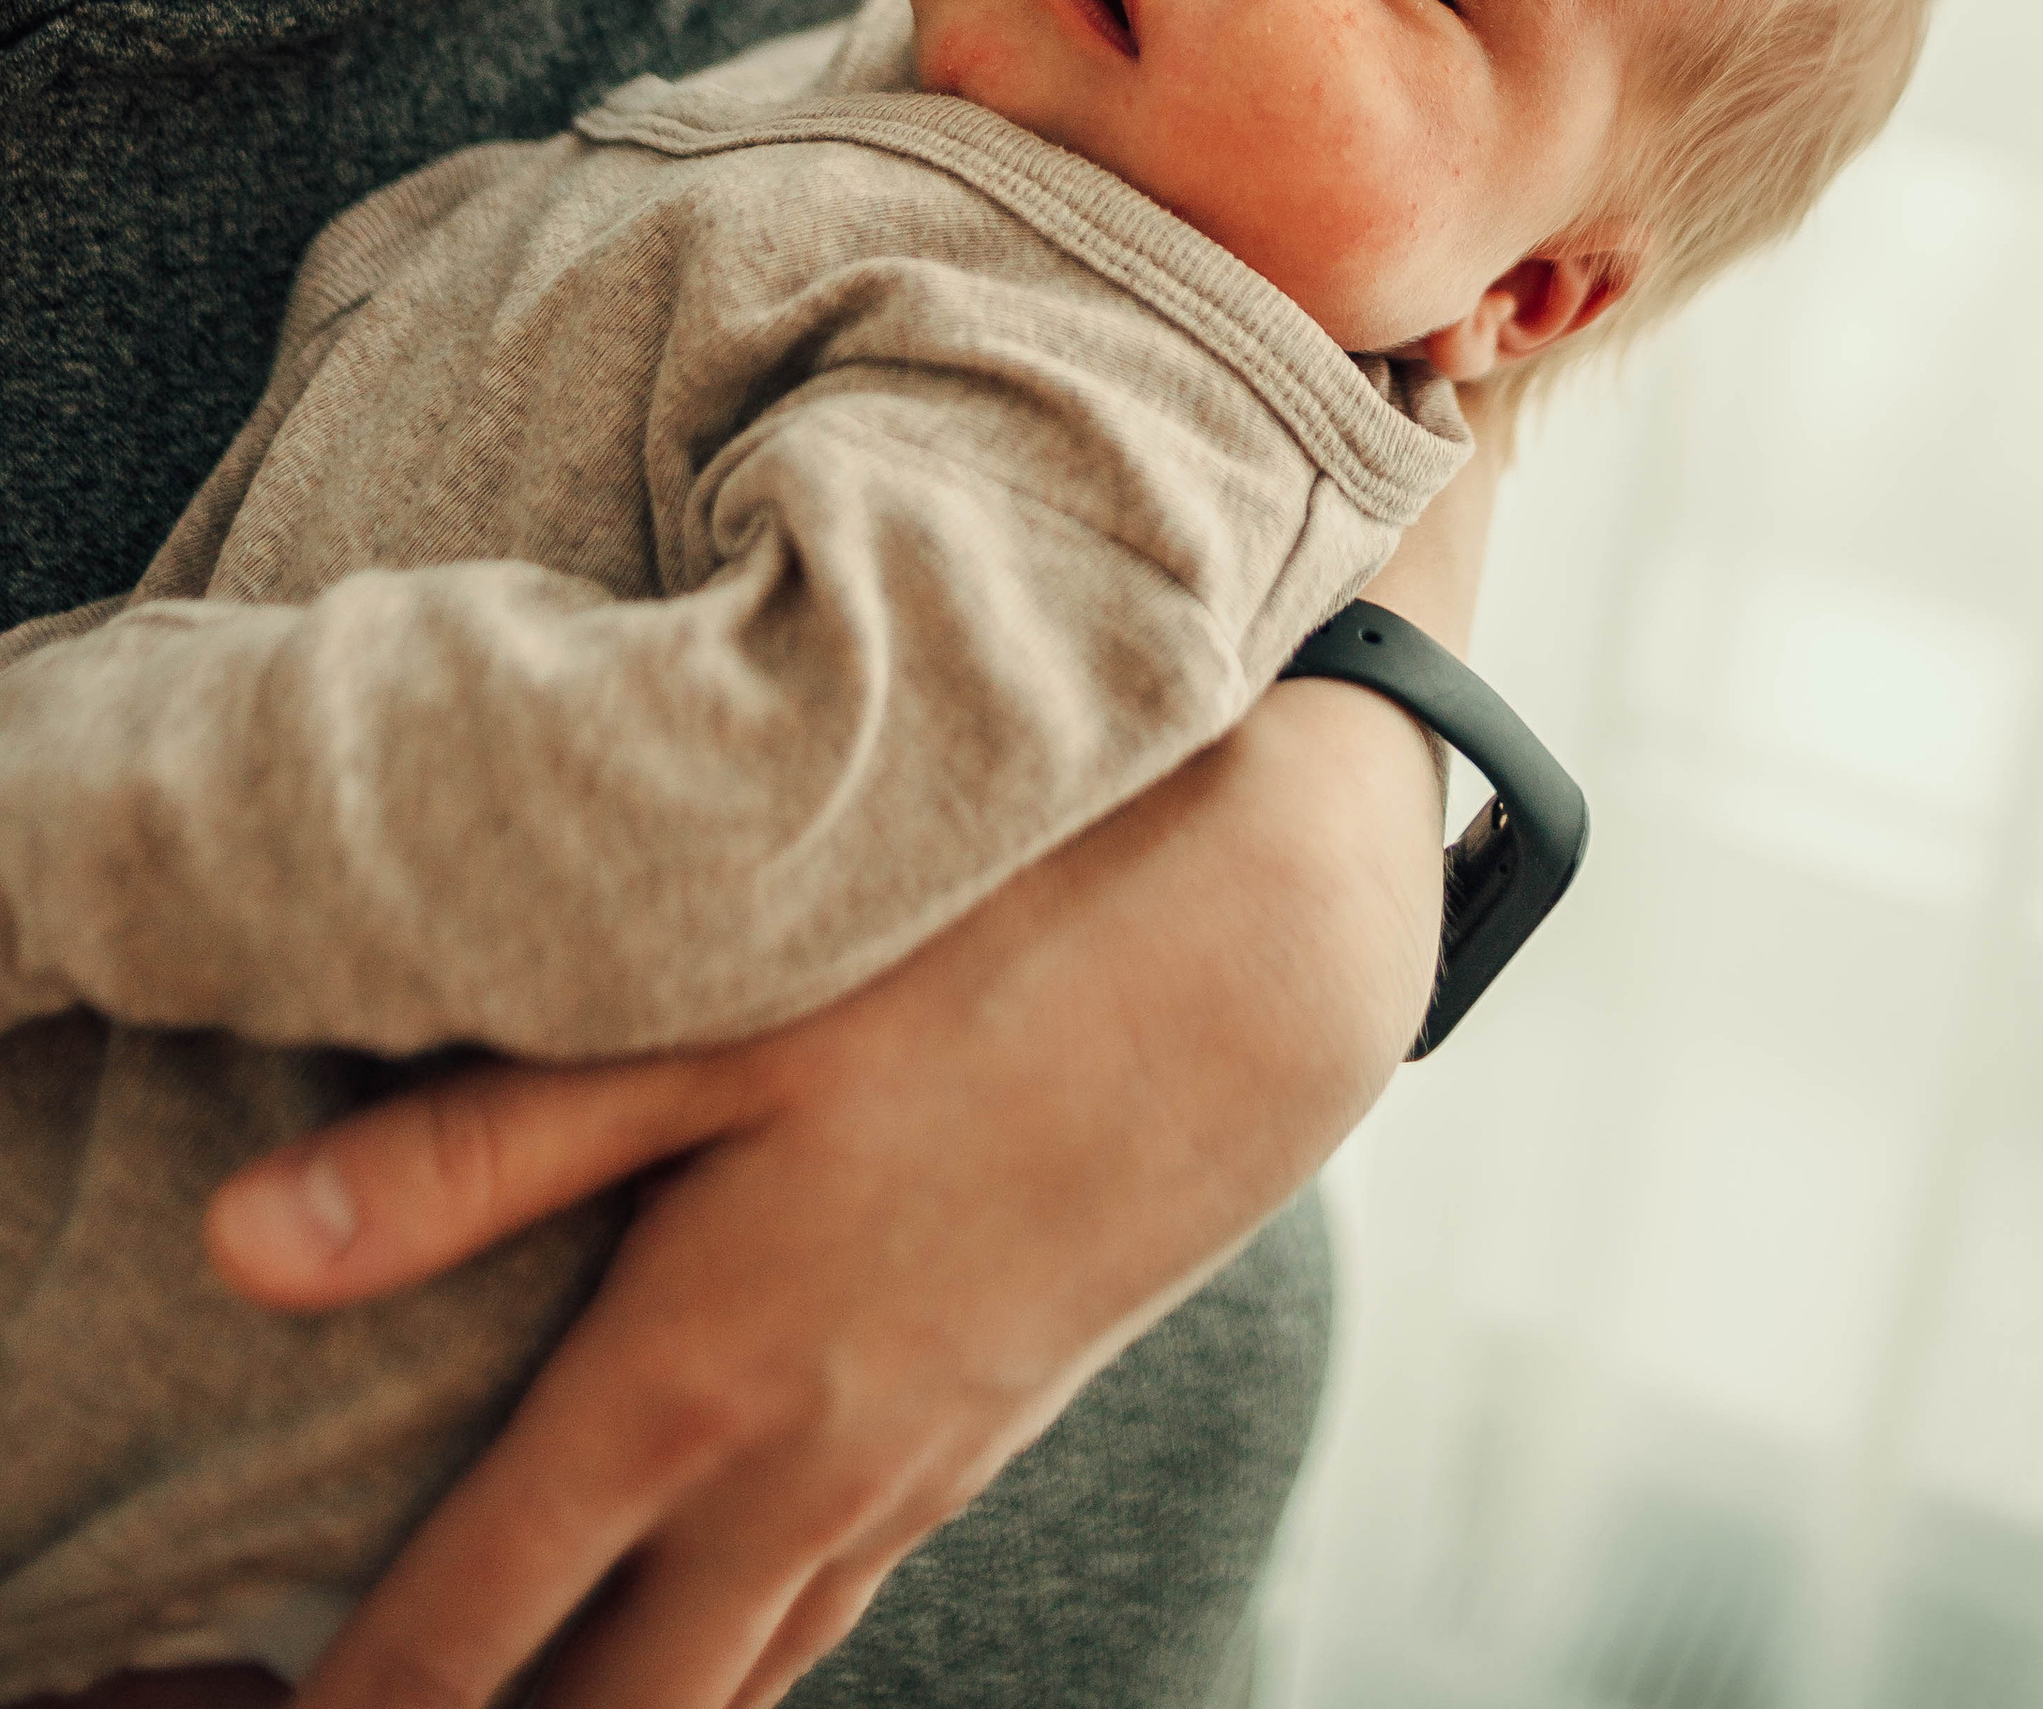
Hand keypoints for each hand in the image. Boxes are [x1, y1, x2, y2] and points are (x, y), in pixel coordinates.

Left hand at [201, 472, 1490, 1708]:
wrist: (1260, 961)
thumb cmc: (977, 951)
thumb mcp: (705, 1014)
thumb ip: (473, 1150)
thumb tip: (241, 1254)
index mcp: (693, 1379)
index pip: (468, 1625)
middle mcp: (795, 1473)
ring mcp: (906, 1474)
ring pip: (730, 1688)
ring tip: (523, 1706)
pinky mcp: (983, 1439)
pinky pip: (825, 1617)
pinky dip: (733, 1664)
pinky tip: (702, 1631)